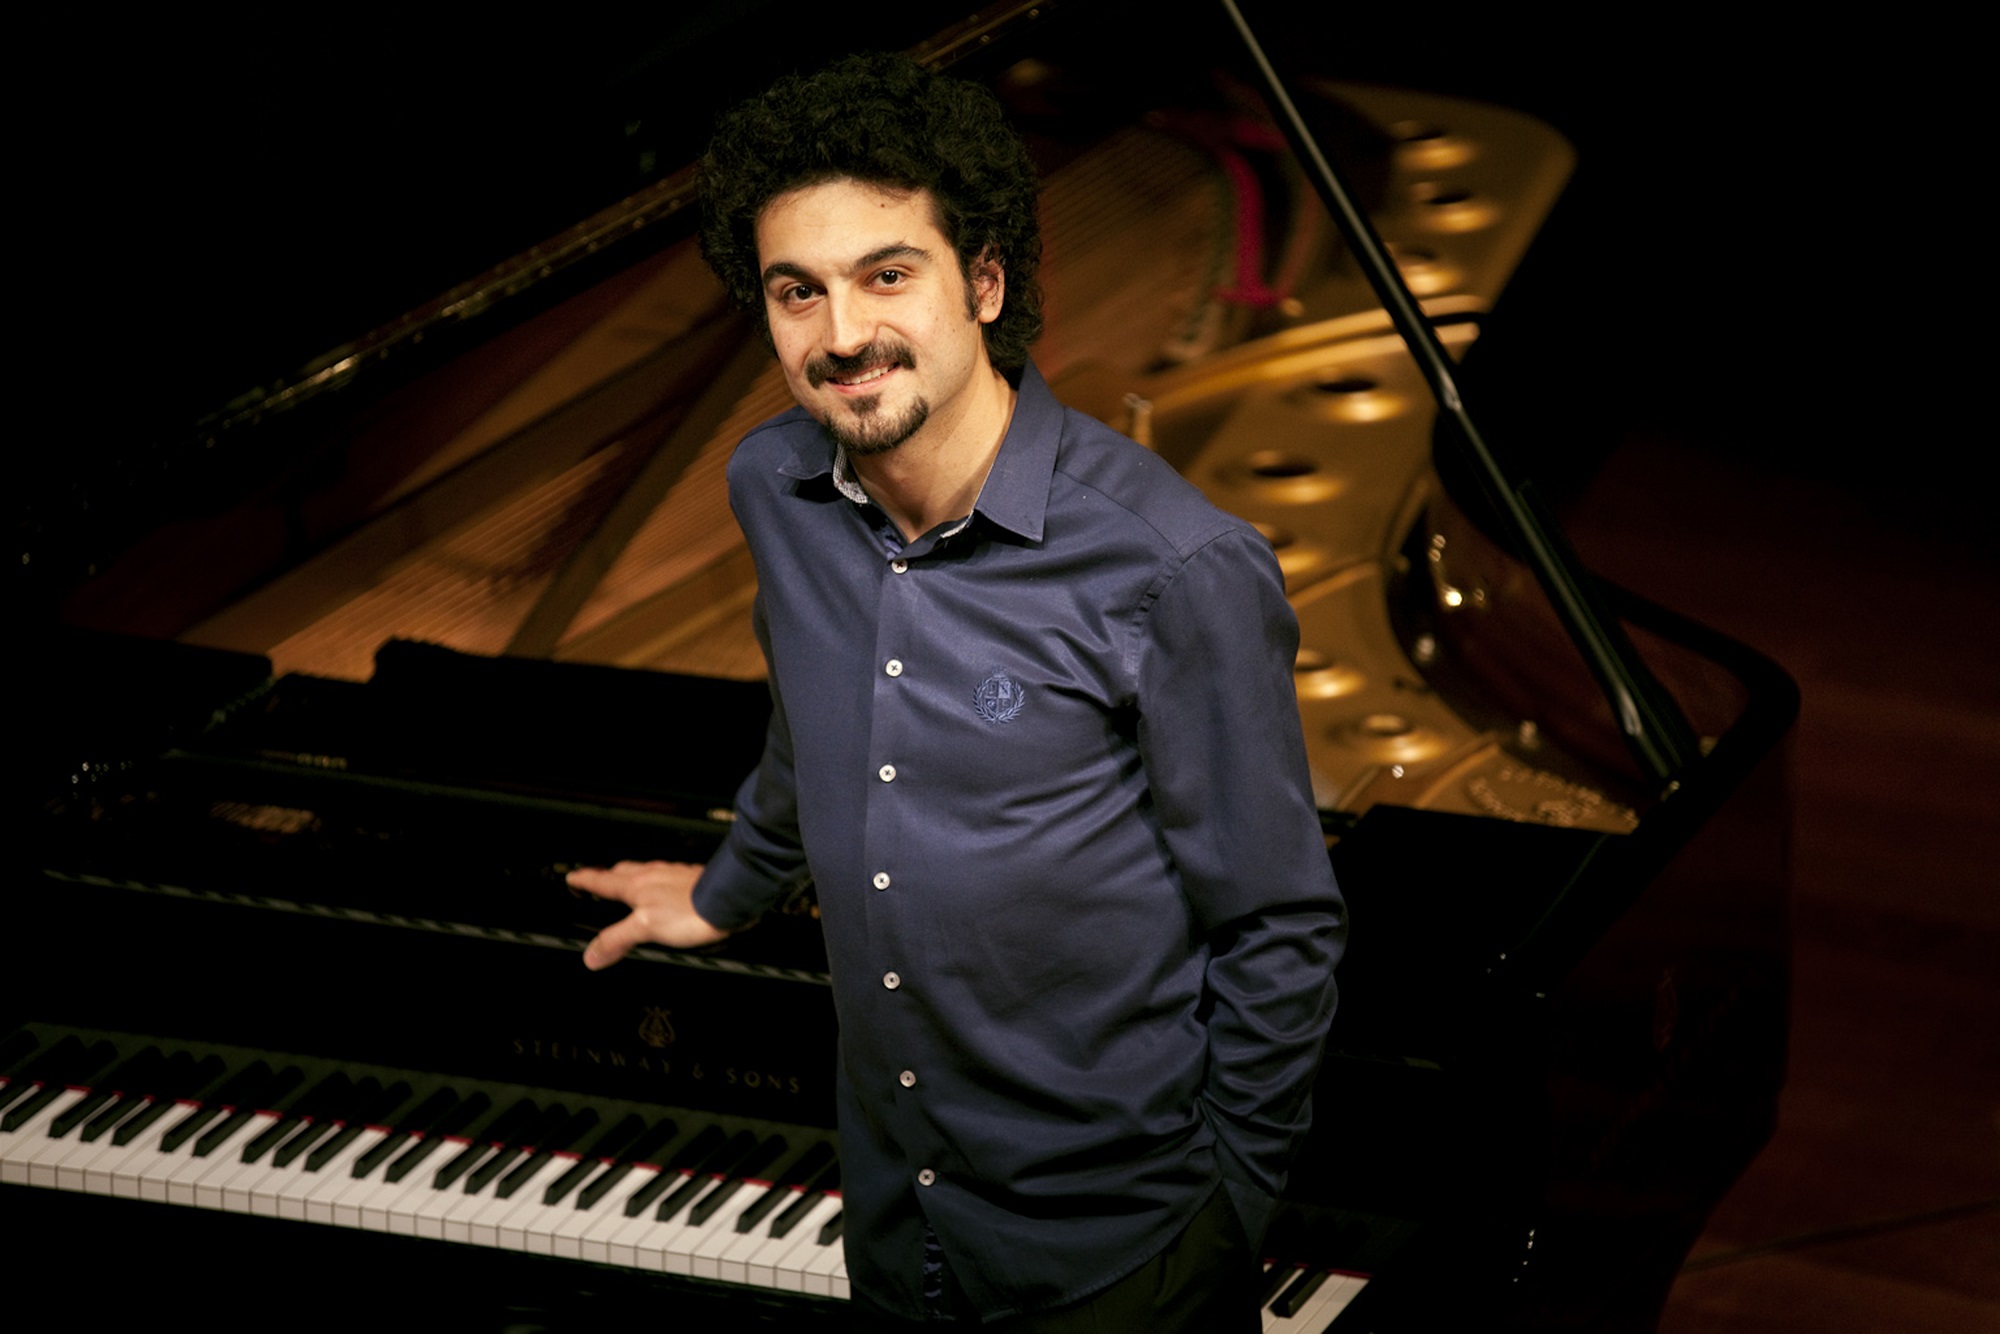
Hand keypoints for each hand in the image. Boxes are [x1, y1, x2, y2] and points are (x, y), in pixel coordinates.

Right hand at [567, 860, 728, 969]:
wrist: (728, 899)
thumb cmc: (691, 910)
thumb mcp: (646, 927)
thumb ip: (617, 939)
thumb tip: (592, 954)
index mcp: (637, 886)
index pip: (603, 881)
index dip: (585, 880)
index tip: (573, 877)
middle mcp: (653, 875)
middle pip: (623, 871)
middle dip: (607, 874)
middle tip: (597, 876)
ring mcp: (673, 875)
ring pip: (645, 871)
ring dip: (631, 875)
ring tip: (628, 881)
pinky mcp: (692, 880)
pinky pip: (666, 876)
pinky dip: (657, 881)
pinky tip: (666, 888)